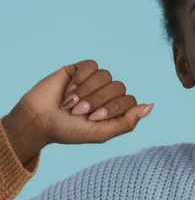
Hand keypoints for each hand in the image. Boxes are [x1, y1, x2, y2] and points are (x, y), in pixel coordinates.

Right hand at [3, 60, 152, 163]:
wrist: (38, 121)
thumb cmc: (70, 131)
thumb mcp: (102, 133)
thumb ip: (128, 122)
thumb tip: (150, 106)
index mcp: (117, 110)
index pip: (130, 100)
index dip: (112, 108)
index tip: (93, 118)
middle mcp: (108, 94)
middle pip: (119, 87)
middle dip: (97, 101)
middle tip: (79, 112)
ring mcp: (95, 81)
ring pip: (105, 76)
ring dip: (87, 91)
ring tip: (71, 104)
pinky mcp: (80, 70)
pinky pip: (91, 66)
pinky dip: (81, 79)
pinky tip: (69, 90)